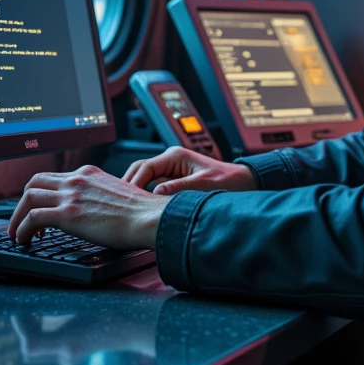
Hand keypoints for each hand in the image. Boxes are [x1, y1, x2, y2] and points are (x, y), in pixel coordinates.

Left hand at [8, 165, 168, 248]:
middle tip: (21, 220)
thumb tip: (93, 211)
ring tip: (17, 234)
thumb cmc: (141, 212)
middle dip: (23, 202)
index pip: (54, 177)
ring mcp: (71, 195)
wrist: (149, 217)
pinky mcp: (68, 214)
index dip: (40, 193)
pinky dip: (22, 229)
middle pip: (34, 182)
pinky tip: (23, 240)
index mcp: (89, 173)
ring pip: (28, 197)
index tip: (37, 208)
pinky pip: (33, 218)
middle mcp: (77, 179)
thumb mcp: (117, 193)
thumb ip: (100, 196)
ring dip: (17, 217)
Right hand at [122, 146, 256, 196]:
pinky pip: (155, 187)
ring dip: (138, 192)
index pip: (144, 167)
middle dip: (129, 185)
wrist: (242, 182)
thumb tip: (155, 193)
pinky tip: (145, 209)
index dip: (133, 182)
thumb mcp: (203, 184)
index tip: (127, 198)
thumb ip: (179, 188)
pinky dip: (147, 196)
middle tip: (120, 204)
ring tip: (129, 208)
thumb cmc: (227, 180)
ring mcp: (171, 171)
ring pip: (146, 180)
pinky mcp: (174, 181)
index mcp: (174, 156)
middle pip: (140, 171)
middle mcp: (170, 161)